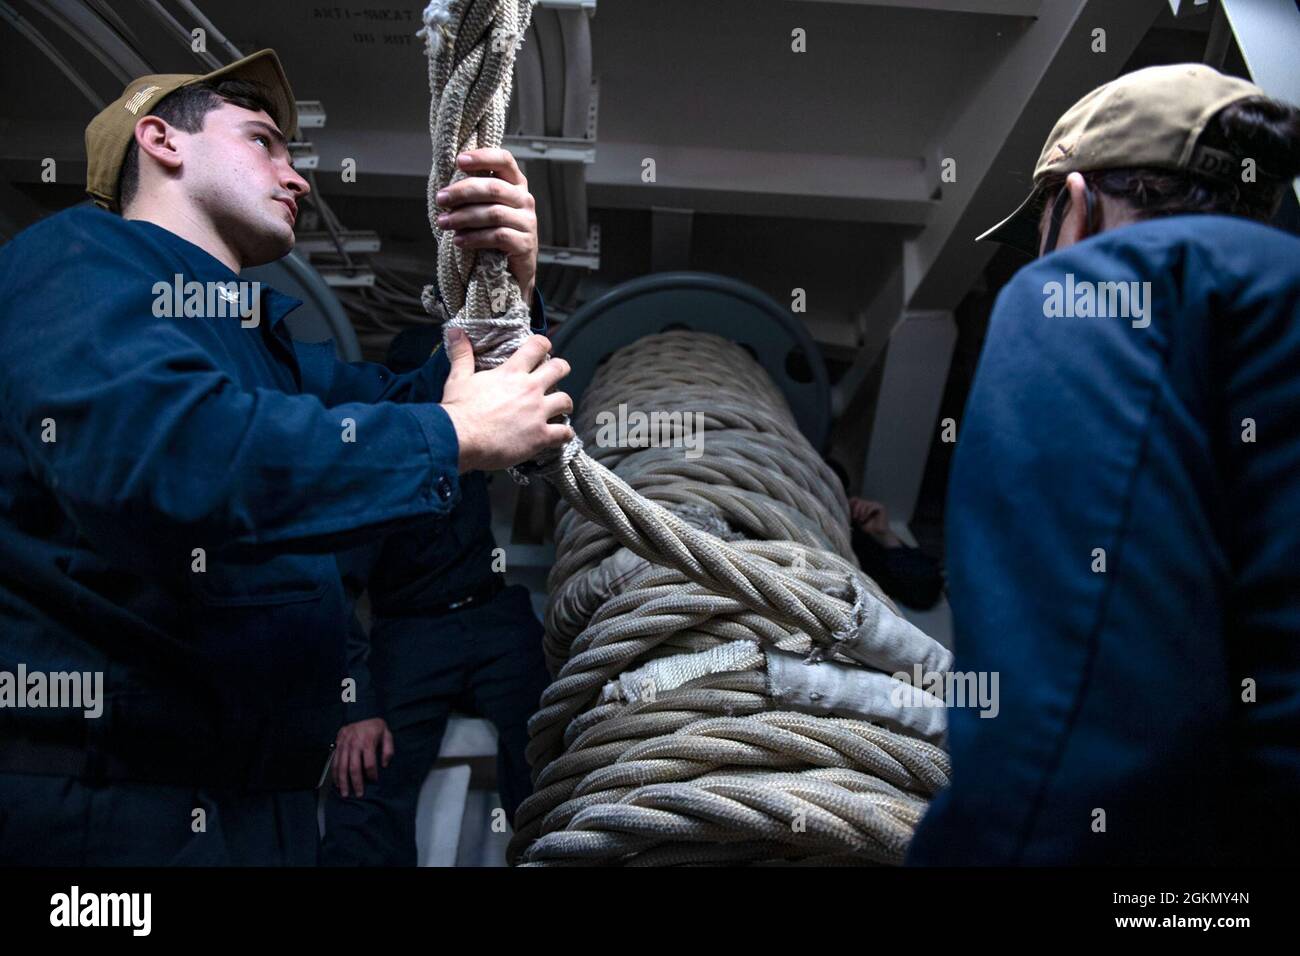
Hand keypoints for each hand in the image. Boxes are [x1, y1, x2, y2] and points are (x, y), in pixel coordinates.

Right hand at [332, 717, 393, 797]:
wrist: (362, 713)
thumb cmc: (376, 727)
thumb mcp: (387, 734)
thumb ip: (388, 750)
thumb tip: (385, 764)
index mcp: (367, 741)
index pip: (369, 763)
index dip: (372, 775)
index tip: (374, 781)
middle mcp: (354, 744)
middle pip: (354, 767)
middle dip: (356, 783)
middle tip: (358, 794)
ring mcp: (344, 744)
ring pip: (341, 766)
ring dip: (343, 781)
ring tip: (345, 793)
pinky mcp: (337, 744)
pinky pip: (334, 761)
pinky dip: (335, 774)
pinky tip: (337, 783)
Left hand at [434, 148, 537, 301]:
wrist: (515, 270)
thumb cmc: (495, 234)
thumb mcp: (486, 208)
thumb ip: (474, 194)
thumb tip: (444, 188)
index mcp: (515, 184)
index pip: (504, 160)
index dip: (483, 157)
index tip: (459, 160)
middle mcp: (524, 200)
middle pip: (493, 188)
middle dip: (462, 192)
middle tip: (441, 199)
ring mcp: (527, 222)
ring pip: (493, 213)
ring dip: (464, 217)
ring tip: (444, 222)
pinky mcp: (525, 244)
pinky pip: (498, 237)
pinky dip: (474, 238)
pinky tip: (459, 241)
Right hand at [440, 328, 573, 471]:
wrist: (460, 438)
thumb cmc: (459, 410)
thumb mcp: (458, 378)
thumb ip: (462, 354)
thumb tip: (455, 332)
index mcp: (511, 372)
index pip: (537, 347)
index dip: (543, 345)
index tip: (543, 349)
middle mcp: (529, 389)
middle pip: (559, 369)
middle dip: (561, 369)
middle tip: (558, 374)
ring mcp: (538, 412)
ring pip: (566, 401)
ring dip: (565, 403)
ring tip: (561, 407)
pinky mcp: (540, 436)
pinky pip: (563, 433)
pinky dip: (565, 434)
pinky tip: (562, 435)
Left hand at [849, 497, 901, 546]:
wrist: (878, 534)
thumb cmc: (868, 528)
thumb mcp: (857, 519)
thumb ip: (854, 511)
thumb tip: (848, 503)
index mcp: (864, 506)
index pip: (856, 499)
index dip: (851, 502)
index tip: (848, 509)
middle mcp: (870, 504)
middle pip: (860, 501)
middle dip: (856, 509)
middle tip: (855, 517)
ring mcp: (876, 505)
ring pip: (865, 503)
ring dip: (861, 512)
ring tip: (861, 520)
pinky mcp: (881, 507)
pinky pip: (871, 506)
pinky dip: (867, 512)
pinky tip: (865, 518)